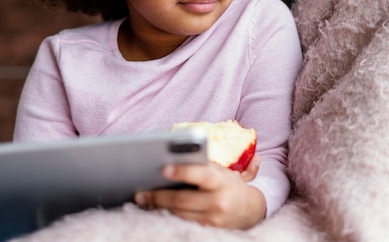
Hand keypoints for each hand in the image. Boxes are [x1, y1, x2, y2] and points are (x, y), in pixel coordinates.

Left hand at [134, 158, 264, 228]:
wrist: (248, 210)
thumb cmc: (228, 184)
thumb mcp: (221, 171)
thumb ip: (202, 166)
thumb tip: (175, 157)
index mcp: (222, 182)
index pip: (202, 175)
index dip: (183, 171)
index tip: (164, 168)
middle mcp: (218, 202)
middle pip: (183, 200)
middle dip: (158, 196)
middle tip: (140, 192)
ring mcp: (212, 220)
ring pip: (179, 214)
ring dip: (158, 207)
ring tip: (143, 200)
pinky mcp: (207, 231)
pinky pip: (182, 223)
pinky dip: (167, 216)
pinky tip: (154, 209)